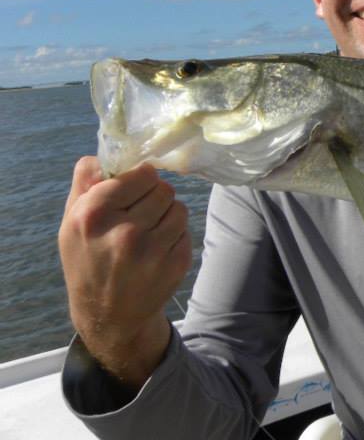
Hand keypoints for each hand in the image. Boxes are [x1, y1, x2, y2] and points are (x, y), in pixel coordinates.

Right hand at [58, 157, 191, 387]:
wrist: (108, 315)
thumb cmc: (87, 260)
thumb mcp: (71, 223)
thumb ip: (84, 183)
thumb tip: (102, 155)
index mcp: (93, 215)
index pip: (141, 173)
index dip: (140, 180)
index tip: (133, 190)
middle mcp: (124, 232)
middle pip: (164, 188)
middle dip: (154, 197)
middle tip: (139, 214)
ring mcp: (153, 250)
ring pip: (179, 207)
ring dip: (167, 215)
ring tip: (147, 232)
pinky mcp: (176, 263)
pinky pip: (186, 230)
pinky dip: (175, 236)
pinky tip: (156, 251)